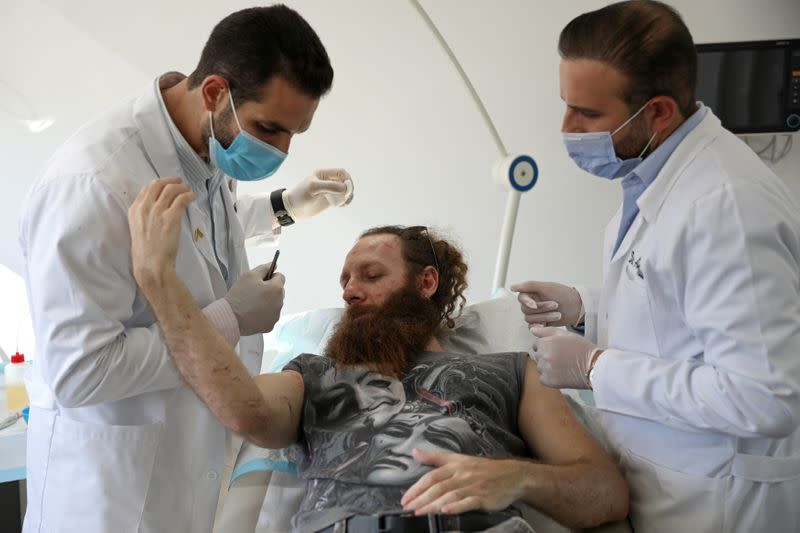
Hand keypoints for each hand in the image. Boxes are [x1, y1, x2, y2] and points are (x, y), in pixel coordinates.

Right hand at [128, 178, 194, 284]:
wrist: (151, 264)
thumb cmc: (146, 251)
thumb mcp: (138, 229)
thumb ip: (145, 217)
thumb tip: (158, 209)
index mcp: (134, 210)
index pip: (146, 189)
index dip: (159, 184)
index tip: (167, 184)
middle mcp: (145, 207)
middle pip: (158, 185)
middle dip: (170, 181)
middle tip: (179, 182)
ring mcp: (158, 211)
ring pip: (171, 190)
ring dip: (181, 187)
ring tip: (188, 189)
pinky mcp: (171, 217)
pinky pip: (182, 199)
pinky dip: (189, 195)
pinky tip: (193, 197)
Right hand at [224, 264, 285, 334]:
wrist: (229, 317)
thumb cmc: (239, 295)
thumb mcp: (249, 275)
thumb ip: (264, 268)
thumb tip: (274, 265)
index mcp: (276, 288)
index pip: (280, 277)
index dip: (270, 277)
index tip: (260, 281)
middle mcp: (280, 302)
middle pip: (279, 291)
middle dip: (270, 290)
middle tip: (255, 293)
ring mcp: (276, 315)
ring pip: (275, 304)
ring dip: (268, 302)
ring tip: (252, 304)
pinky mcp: (270, 325)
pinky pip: (270, 316)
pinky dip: (264, 314)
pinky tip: (253, 313)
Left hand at [283, 168, 353, 220]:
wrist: (293, 209)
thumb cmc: (301, 196)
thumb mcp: (314, 188)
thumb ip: (330, 186)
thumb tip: (345, 188)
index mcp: (324, 174)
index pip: (341, 172)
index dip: (347, 179)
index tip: (347, 188)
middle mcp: (328, 181)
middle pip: (345, 181)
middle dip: (349, 188)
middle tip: (347, 197)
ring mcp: (330, 190)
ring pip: (345, 190)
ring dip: (348, 196)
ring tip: (344, 202)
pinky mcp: (330, 200)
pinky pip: (342, 198)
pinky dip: (345, 201)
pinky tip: (341, 205)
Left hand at [401, 449, 523, 515]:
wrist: (512, 475)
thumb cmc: (483, 469)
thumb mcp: (459, 459)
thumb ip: (435, 457)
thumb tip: (415, 452)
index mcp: (455, 465)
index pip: (431, 476)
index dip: (417, 487)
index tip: (405, 498)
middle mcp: (462, 475)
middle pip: (438, 486)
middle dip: (420, 498)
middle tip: (407, 507)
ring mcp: (473, 486)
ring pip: (450, 495)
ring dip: (433, 504)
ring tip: (419, 512)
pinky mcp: (483, 497)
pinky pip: (468, 502)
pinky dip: (456, 506)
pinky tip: (446, 510)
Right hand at [510, 281, 582, 326]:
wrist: (577, 307)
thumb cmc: (563, 294)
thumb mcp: (547, 287)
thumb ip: (529, 285)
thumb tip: (512, 287)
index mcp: (532, 293)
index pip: (521, 298)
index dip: (527, 302)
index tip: (535, 305)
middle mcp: (532, 303)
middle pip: (526, 310)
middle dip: (541, 309)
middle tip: (556, 305)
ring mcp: (536, 314)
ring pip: (530, 319)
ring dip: (545, 317)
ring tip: (558, 314)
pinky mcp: (540, 323)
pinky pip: (532, 327)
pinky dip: (539, 326)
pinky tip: (547, 325)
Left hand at [530, 325, 598, 388]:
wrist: (594, 366)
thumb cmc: (581, 348)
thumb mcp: (565, 335)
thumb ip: (546, 331)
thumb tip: (532, 329)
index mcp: (546, 343)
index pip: (536, 345)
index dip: (547, 346)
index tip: (557, 349)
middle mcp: (543, 356)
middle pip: (537, 356)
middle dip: (546, 356)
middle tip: (562, 357)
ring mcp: (545, 369)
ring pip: (539, 367)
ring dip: (547, 367)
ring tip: (562, 366)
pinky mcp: (549, 381)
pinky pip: (542, 378)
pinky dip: (549, 377)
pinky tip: (561, 374)